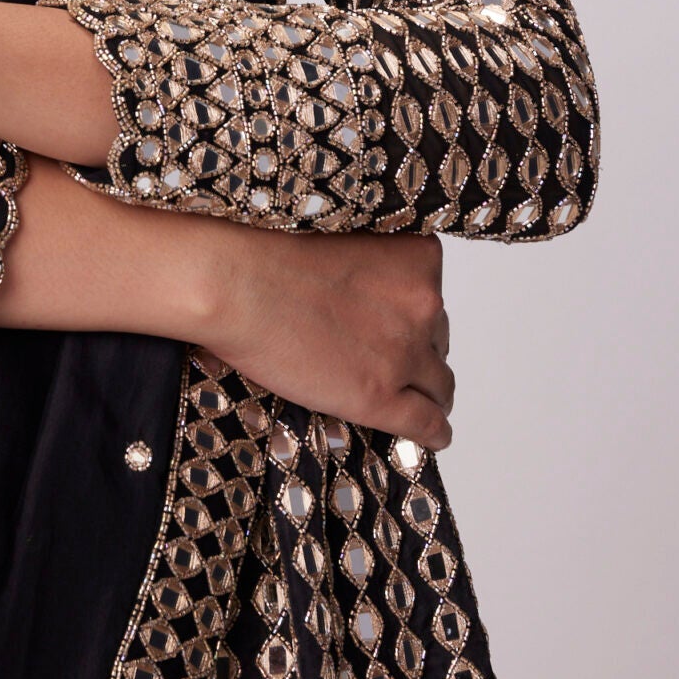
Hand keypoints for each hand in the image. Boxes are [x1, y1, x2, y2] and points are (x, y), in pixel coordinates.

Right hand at [191, 217, 454, 449]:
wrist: (238, 284)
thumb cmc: (273, 254)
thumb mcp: (346, 241)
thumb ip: (376, 269)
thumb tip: (379, 302)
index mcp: (418, 257)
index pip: (434, 296)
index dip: (412, 314)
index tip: (397, 323)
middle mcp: (424, 303)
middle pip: (437, 339)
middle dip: (416, 349)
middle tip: (386, 356)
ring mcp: (405, 353)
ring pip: (439, 384)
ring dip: (427, 392)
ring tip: (414, 401)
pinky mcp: (381, 398)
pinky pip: (428, 424)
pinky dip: (433, 433)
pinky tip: (432, 436)